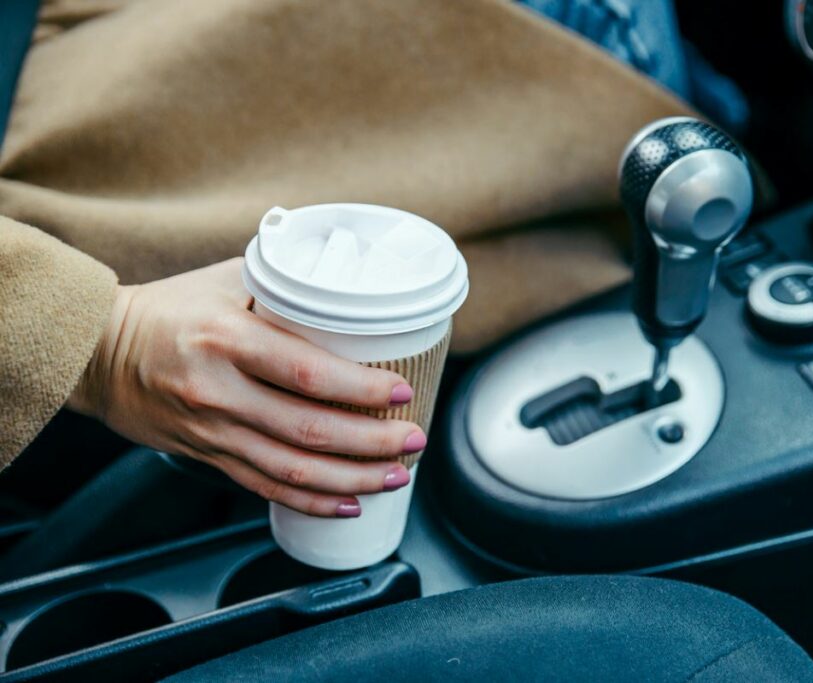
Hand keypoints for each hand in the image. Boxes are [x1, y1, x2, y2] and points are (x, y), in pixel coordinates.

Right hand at [69, 258, 425, 517]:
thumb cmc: (170, 308)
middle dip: (372, 443)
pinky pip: (264, 486)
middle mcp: (219, 390)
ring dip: (351, 478)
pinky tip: (347, 503)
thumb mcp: (229, 279)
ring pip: (291, 467)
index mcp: (228, 338)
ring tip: (395, 476)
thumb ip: (288, 284)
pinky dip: (309, 499)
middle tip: (414, 441)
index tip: (401, 392)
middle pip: (308, 429)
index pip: (307, 372)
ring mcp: (211, 430)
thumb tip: (352, 289)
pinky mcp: (207, 454)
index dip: (360, 388)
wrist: (97, 351)